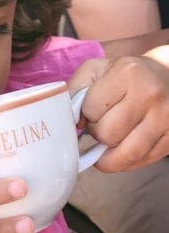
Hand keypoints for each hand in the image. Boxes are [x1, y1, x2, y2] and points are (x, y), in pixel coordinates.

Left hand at [68, 55, 168, 171]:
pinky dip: (125, 162)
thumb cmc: (126, 75)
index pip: (91, 110)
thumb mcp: (96, 70)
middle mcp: (150, 95)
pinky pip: (140, 162)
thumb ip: (74, 90)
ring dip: (108, 155)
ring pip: (125, 154)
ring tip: (106, 142)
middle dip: (97, 133)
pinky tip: (121, 149)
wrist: (167, 75)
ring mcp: (165, 119)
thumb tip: (72, 123)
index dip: (85, 114)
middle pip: (107, 134)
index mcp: (128, 73)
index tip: (91, 110)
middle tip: (101, 124)